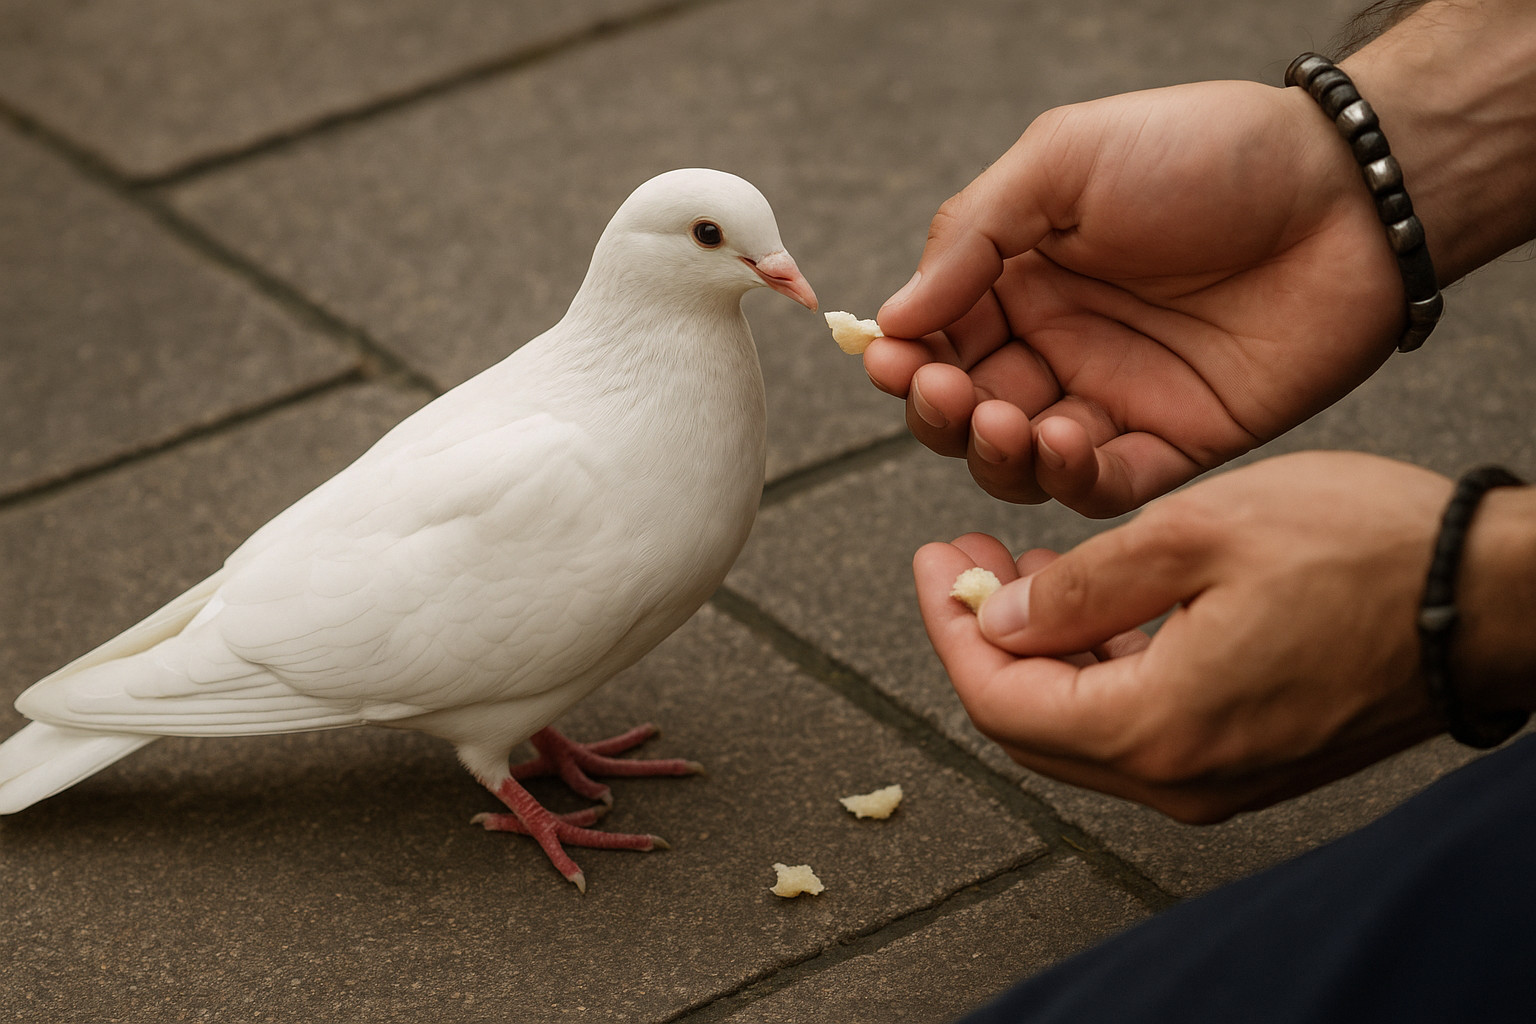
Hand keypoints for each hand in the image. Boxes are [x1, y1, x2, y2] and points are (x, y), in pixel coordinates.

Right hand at [869, 81, 1404, 517]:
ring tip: (1009, 420)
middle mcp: (1059, 342)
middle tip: (950, 393)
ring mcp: (1115, 396)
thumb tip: (891, 317)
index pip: (938, 338)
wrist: (1347, 189)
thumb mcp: (1064, 162)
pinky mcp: (1175, 441)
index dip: (906, 358)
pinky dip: (1070, 480)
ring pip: (1022, 462)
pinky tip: (1063, 444)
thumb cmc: (1207, 152)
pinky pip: (1104, 486)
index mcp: (1022, 275)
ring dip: (998, 454)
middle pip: (967, 411)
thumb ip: (971, 237)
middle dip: (943, 413)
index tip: (891, 360)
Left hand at [914, 452, 1452, 822]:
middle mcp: (1180, 778)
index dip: (949, 627)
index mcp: (1155, 728)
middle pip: (1033, 723)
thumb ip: (1081, 588)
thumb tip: (1000, 623)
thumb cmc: (1366, 552)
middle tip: (967, 561)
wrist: (1498, 599)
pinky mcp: (1253, 759)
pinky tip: (1100, 602)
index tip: (933, 561)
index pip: (998, 700)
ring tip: (1025, 569)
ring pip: (1086, 724)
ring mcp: (1220, 779)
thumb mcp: (1197, 533)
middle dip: (987, 639)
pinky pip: (1143, 725)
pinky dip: (1103, 665)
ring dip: (1044, 650)